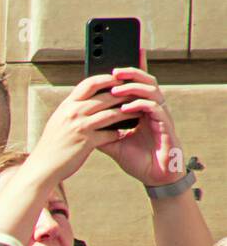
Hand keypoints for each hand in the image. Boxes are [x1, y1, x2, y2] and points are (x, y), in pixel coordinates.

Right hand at [30, 74, 134, 183]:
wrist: (42, 167)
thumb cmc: (51, 145)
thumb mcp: (59, 121)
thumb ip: (73, 109)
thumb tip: (90, 99)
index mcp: (66, 106)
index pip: (89, 83)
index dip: (107, 79)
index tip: (119, 79)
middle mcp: (73, 113)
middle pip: (106, 96)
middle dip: (124, 94)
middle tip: (137, 93)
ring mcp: (80, 128)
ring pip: (112, 114)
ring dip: (128, 112)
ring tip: (139, 111)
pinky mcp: (87, 143)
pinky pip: (110, 134)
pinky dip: (119, 133)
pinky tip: (124, 133)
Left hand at [93, 68, 184, 187]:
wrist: (154, 176)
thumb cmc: (138, 160)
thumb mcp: (113, 144)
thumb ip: (99, 132)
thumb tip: (79, 126)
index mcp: (141, 110)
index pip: (134, 87)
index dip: (125, 75)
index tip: (108, 69)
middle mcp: (153, 109)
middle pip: (145, 81)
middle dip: (130, 74)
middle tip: (113, 72)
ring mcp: (161, 115)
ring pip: (152, 90)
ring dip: (133, 88)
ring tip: (115, 90)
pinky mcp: (166, 125)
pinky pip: (155, 108)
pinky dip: (140, 105)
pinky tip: (126, 108)